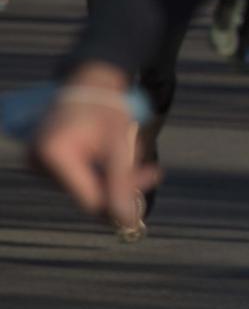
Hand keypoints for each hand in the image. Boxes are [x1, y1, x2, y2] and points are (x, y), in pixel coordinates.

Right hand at [30, 64, 155, 225]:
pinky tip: (111, 153)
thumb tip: (129, 223)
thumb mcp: (119, 144)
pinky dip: (101, 171)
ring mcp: (38, 165)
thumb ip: (123, 183)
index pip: (89, 198)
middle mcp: (38, 162)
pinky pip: (79, 179)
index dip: (120, 198)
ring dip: (114, 175)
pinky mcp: (44, 165)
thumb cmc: (105, 108)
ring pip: (87, 188)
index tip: (149, 180)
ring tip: (128, 150)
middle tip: (151, 170)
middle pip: (89, 194)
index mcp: (53, 154)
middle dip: (122, 183)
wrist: (88, 85)